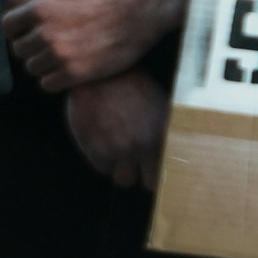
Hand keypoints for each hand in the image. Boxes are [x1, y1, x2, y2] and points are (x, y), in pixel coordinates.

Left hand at [5, 0, 182, 92]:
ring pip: (32, 67)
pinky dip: (51, 78)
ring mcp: (62, 56)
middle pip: (19, 49)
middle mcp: (48, 35)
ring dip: (39, 62)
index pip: (7, 26)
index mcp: (42, 8)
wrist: (144, 9)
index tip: (24, 26)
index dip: (14, 26)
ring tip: (52, 54)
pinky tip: (62, 68)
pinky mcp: (78, 73)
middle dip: (27, 44)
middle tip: (41, 40)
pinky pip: (48, 84)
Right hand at [63, 68, 168, 190]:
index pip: (158, 177)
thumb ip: (162, 135)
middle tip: (133, 162)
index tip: (150, 171)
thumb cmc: (133, 87)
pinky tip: (103, 140)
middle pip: (139, 182)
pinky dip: (101, 158)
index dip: (154, 174)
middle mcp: (137, 148)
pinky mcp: (92, 147)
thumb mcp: (159, 107)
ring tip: (117, 149)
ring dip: (119, 167)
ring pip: (119, 178)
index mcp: (157, 139)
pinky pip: (100, 166)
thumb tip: (165, 156)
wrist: (101, 75)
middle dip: (137, 173)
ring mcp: (113, 149)